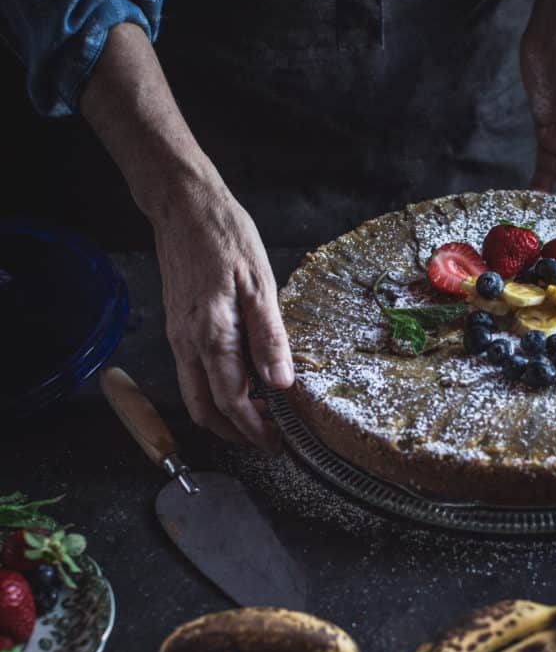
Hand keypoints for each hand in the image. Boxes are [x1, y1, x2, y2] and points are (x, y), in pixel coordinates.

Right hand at [151, 176, 292, 449]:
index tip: (277, 443)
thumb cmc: (224, 238)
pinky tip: (243, 381)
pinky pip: (193, 373)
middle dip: (235, 433)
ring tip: (259, 416)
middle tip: (268, 440)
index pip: (231, 402)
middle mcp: (188, 344)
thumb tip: (281, 382)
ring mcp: (179, 337)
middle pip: (205, 410)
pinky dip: (216, 390)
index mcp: (212, 336)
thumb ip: (269, 336)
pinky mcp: (178, 328)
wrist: (183, 208)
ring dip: (224, 414)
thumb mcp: (259, 284)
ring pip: (196, 395)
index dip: (253, 430)